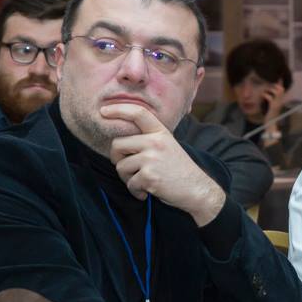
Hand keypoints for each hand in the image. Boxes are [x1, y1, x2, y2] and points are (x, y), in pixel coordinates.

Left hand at [102, 103, 225, 225]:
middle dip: (118, 159)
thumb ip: (149, 140)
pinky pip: (129, 183)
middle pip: (118, 144)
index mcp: (161, 133)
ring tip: (143, 182)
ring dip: (127, 178)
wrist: (197, 190)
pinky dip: (136, 191)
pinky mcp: (149, 176)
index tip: (103, 111)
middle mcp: (155, 142)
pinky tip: (148, 192)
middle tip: (129, 169)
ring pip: (120, 166)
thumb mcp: (168, 147)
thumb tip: (120, 142)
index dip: (119, 109)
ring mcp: (152, 158)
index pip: (138, 113)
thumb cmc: (179, 170)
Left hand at [262, 82, 286, 122]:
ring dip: (270, 90)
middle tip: (268, 85)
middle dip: (275, 85)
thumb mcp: (271, 106)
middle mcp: (280, 101)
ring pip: (277, 92)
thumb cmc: (270, 115)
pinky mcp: (273, 107)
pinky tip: (262, 95)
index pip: (282, 90)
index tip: (279, 77)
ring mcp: (277, 104)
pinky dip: (266, 95)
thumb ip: (271, 100)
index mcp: (280, 101)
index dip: (280, 83)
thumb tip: (266, 93)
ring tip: (265, 91)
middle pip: (281, 89)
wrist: (271, 124)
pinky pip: (270, 98)